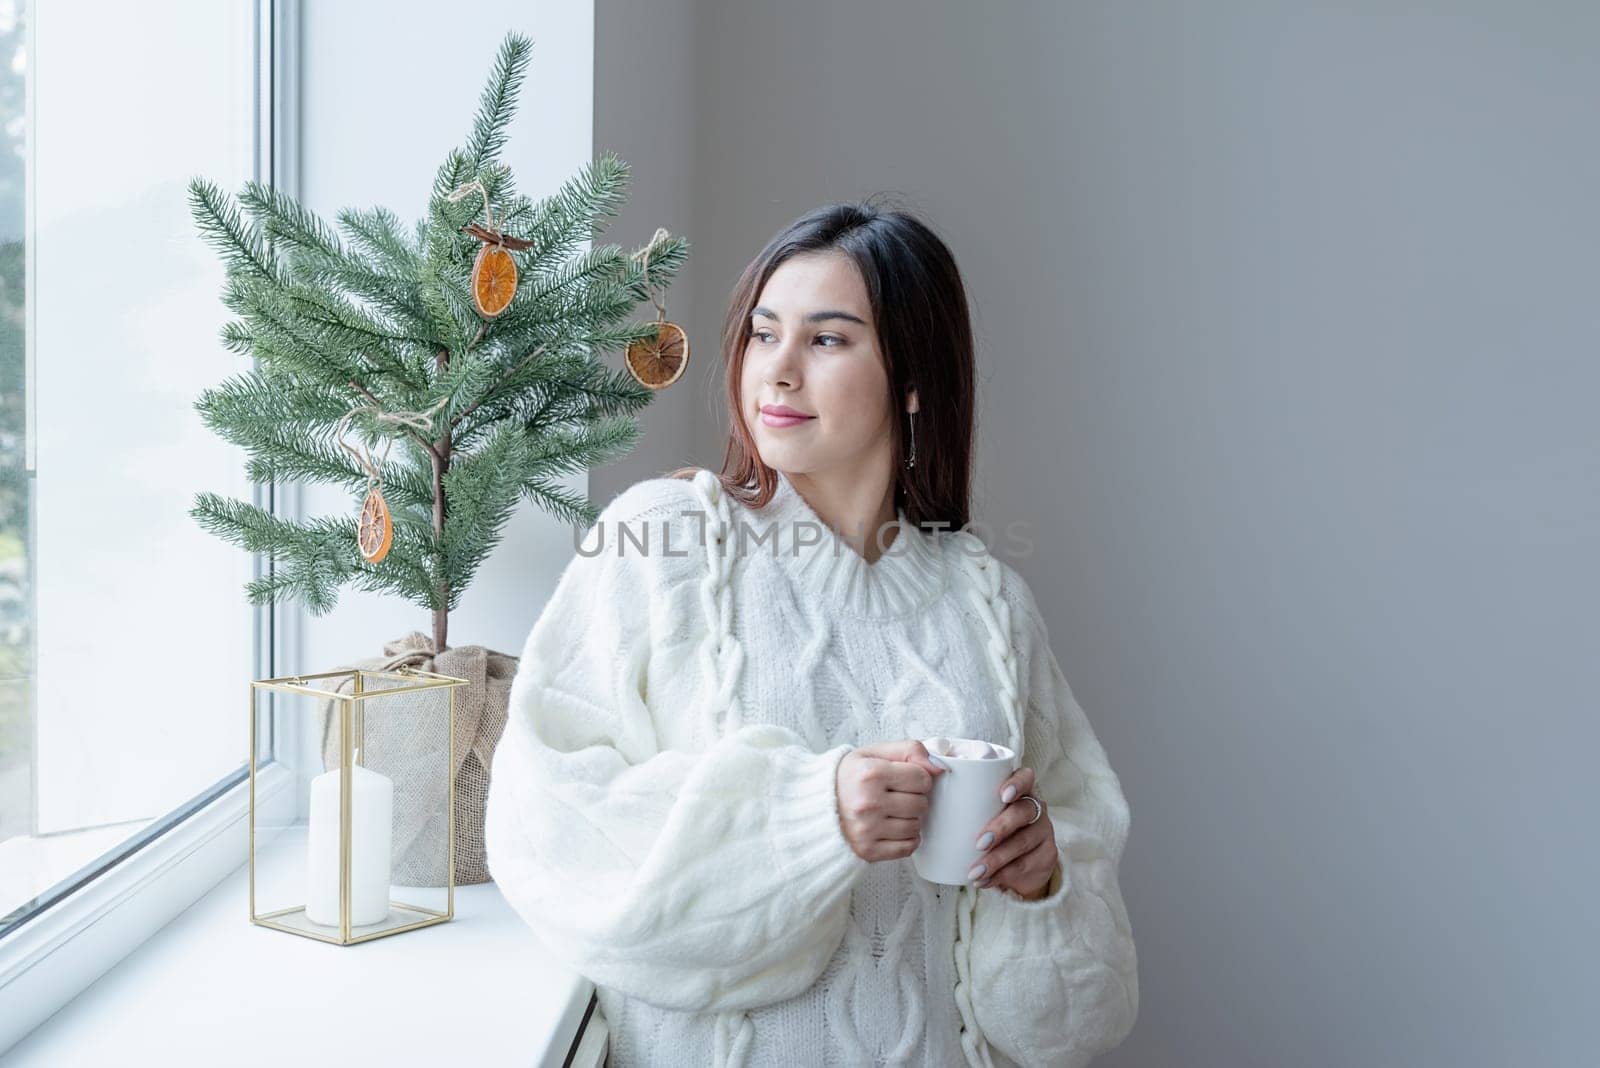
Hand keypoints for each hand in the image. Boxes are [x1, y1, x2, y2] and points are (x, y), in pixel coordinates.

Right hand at [835, 739, 947, 862]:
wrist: (815, 805)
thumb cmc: (849, 777)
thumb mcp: (874, 753)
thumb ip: (909, 750)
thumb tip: (939, 768)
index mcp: (870, 774)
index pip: (922, 778)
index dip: (918, 777)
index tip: (905, 778)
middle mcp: (868, 803)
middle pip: (921, 804)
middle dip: (914, 798)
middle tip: (897, 795)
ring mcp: (867, 829)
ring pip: (916, 826)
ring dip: (910, 819)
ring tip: (892, 811)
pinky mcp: (868, 851)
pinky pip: (908, 847)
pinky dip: (906, 838)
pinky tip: (892, 827)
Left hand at [969, 764, 1057, 899]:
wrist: (1016, 865)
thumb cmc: (988, 828)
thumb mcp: (979, 813)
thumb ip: (961, 799)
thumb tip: (927, 789)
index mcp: (1019, 791)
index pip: (1026, 777)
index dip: (1017, 784)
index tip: (1002, 796)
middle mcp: (1034, 808)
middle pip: (1023, 812)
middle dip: (1000, 827)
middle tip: (978, 843)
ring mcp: (1043, 832)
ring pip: (1022, 842)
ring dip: (997, 858)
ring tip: (974, 872)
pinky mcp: (1046, 856)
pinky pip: (1025, 865)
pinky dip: (1002, 875)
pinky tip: (985, 881)